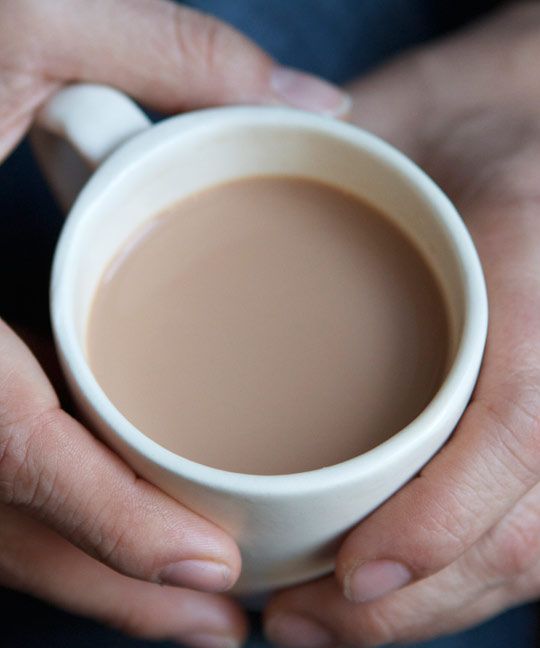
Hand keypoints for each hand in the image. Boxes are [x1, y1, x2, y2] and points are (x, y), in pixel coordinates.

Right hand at [0, 1, 347, 644]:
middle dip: (114, 582)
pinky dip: (66, 526)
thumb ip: (174, 53)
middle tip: (222, 612)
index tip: (212, 563)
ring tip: (196, 608)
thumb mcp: (24, 21)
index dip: (108, 517)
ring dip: (94, 575)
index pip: (10, 445)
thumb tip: (314, 103)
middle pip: (4, 516)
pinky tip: (134, 541)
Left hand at [265, 3, 539, 645]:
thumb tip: (221, 211)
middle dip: (414, 600)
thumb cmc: (451, 128)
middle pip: (520, 524)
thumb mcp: (402, 124)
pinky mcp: (523, 419)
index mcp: (530, 280)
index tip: (356, 573)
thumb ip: (335, 163)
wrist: (514, 131)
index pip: (517, 423)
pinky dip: (445, 577)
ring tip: (320, 625)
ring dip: (425, 610)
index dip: (446, 516)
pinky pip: (509, 521)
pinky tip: (372, 594)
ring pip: (522, 545)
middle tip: (301, 621)